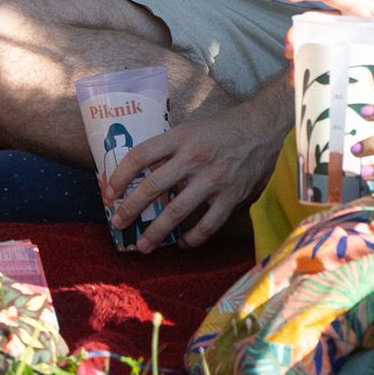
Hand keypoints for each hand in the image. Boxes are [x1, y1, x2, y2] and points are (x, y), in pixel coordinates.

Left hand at [102, 104, 283, 251]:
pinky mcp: (232, 196)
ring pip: (178, 211)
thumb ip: (171, 149)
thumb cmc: (224, 128)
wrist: (264, 129)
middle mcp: (195, 158)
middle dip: (131, 208)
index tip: (109, 192)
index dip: (120, 175)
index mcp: (181, 137)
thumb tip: (144, 172)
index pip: (141, 156)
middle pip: (153, 186)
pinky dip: (194, 238)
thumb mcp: (192, 129)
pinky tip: (183, 244)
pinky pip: (208, 224)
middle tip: (118, 223)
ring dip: (157, 232)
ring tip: (143, 246)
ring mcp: (214, 179)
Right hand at [283, 0, 373, 77]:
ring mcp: (343, 42)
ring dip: (299, 55)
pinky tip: (300, 84)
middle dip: (296, 32)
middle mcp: (347, 22)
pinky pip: (320, 63)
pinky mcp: (343, 61)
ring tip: (293, 74)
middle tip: (289, 50)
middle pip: (313, 21)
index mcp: (361, 8)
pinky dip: (310, 73)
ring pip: (312, 43)